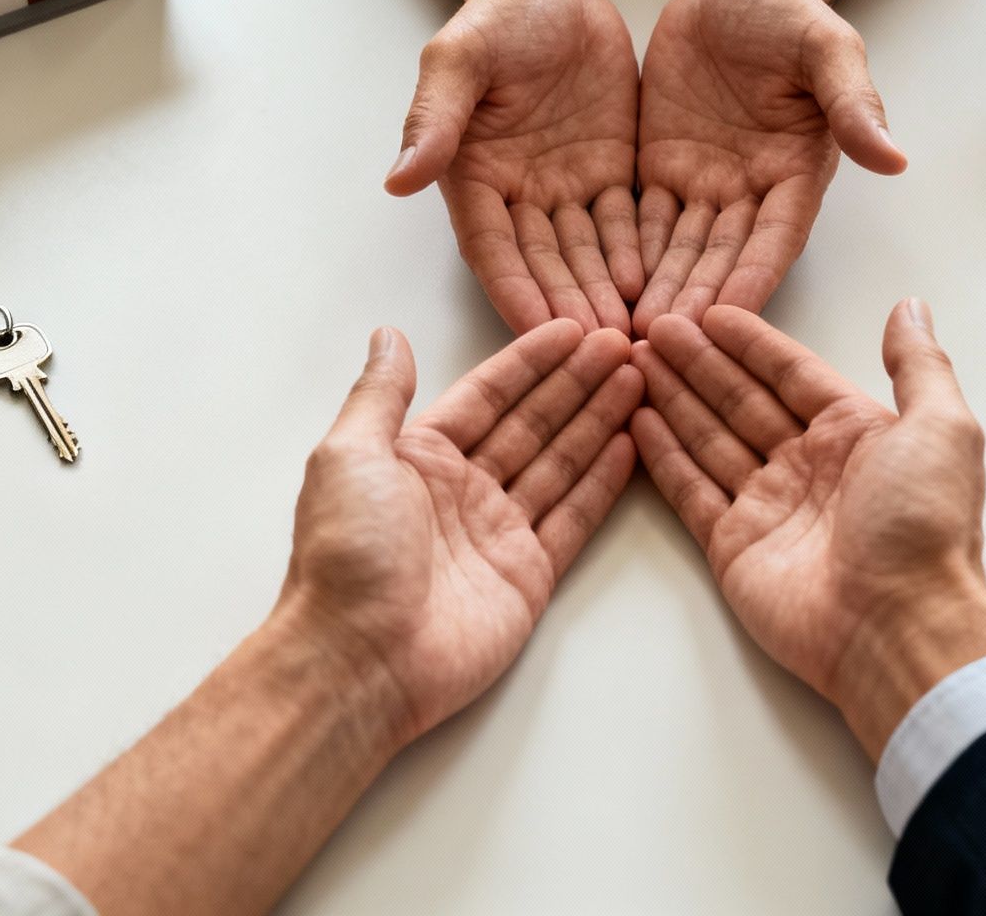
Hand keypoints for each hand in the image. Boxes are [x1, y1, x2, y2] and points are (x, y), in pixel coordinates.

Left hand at [279, 320, 641, 746]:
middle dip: (577, 383)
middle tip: (622, 344)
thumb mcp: (348, 455)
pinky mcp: (528, 574)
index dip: (531, 362)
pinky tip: (631, 444)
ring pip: (559, 462)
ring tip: (638, 379)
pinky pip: (573, 518)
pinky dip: (602, 482)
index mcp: (418, 456)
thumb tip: (388, 335)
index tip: (573, 328)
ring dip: (598, 420)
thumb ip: (380, 394)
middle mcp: (462, 489)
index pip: (488, 395)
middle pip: (532, 423)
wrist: (360, 657)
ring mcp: (498, 531)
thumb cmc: (347, 552)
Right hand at [385, 0, 642, 335]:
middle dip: (570, 307)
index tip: (537, 326)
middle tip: (600, 349)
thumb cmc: (497, 16)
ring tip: (634, 332)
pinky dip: (639, 257)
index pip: (493, 248)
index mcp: (473, 178)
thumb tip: (397, 178)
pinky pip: (627, 224)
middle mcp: (519, 197)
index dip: (515, 288)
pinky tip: (659, 285)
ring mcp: (567, 191)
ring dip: (606, 295)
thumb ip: (434, 119)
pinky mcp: (612, 175)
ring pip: (588, 255)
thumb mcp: (457, 59)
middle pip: (545, 264)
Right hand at [629, 300, 985, 757]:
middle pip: (742, 401)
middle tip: (654, 329)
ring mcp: (769, 505)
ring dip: (674, 399)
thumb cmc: (922, 523)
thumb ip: (919, 365)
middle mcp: (810, 465)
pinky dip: (664, 456)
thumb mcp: (942, 428)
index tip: (708, 311)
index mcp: (857, 433)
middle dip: (699, 364)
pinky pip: (691, 491)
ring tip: (635, 360)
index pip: (791, 374)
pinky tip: (637, 420)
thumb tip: (911, 307)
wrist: (897, 626)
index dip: (749, 343)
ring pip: (711, 438)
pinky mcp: (734, 545)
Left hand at [631, 0, 907, 333]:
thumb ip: (853, 103)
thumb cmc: (788, 11)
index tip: (731, 318)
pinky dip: (625, 255)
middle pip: (721, 258)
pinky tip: (600, 286)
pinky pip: (640, 219)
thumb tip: (894, 157)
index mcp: (796, 174)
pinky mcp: (659, 170)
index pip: (774, 239)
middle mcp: (750, 193)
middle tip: (664, 344)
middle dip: (694, 301)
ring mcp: (702, 185)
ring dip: (655, 290)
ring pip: (677, 250)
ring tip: (628, 331)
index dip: (752, 278)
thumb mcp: (828, 48)